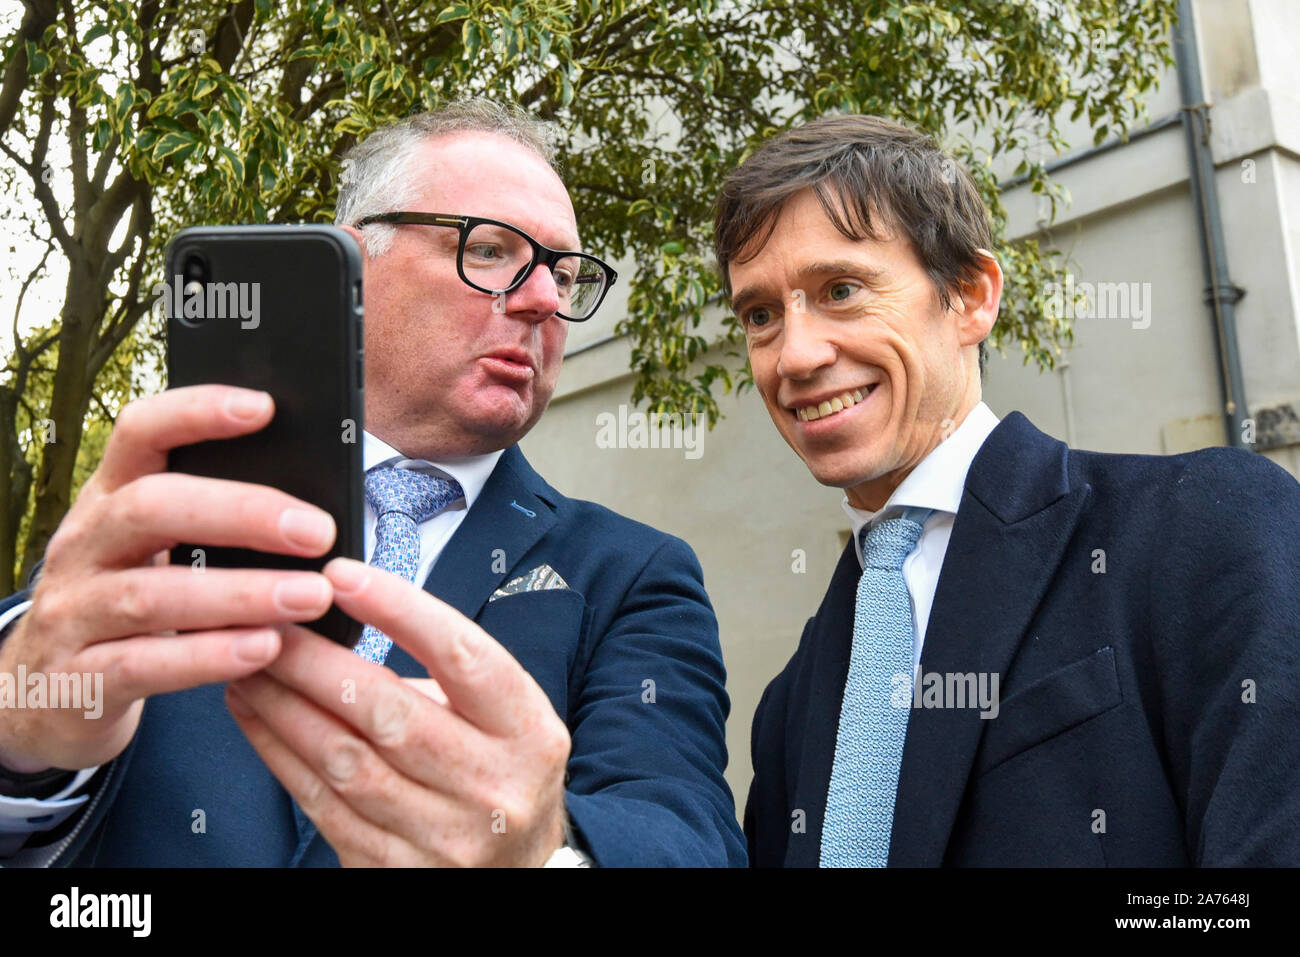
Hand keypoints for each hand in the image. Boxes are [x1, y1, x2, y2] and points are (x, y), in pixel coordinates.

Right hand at [0, 386, 338, 772]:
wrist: (45, 693)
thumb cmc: (128, 607)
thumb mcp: (153, 554)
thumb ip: (211, 525)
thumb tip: (312, 506)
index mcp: (108, 499)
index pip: (140, 433)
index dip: (196, 412)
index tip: (265, 407)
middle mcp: (83, 546)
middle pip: (153, 508)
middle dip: (242, 513)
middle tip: (319, 530)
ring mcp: (72, 612)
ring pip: (152, 595)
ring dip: (241, 593)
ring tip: (311, 596)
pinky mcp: (79, 679)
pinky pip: (145, 665)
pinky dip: (209, 655)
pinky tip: (265, 648)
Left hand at [225, 557, 570, 866]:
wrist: (517, 870)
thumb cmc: (501, 769)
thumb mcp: (506, 715)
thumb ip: (444, 671)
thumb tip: (345, 613)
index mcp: (528, 732)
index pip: (462, 657)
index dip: (399, 609)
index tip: (341, 575)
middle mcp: (491, 786)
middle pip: (390, 714)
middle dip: (316, 662)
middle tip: (269, 622)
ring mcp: (443, 836)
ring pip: (345, 762)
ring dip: (284, 707)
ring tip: (247, 664)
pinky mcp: (393, 868)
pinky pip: (323, 806)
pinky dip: (281, 754)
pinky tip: (257, 716)